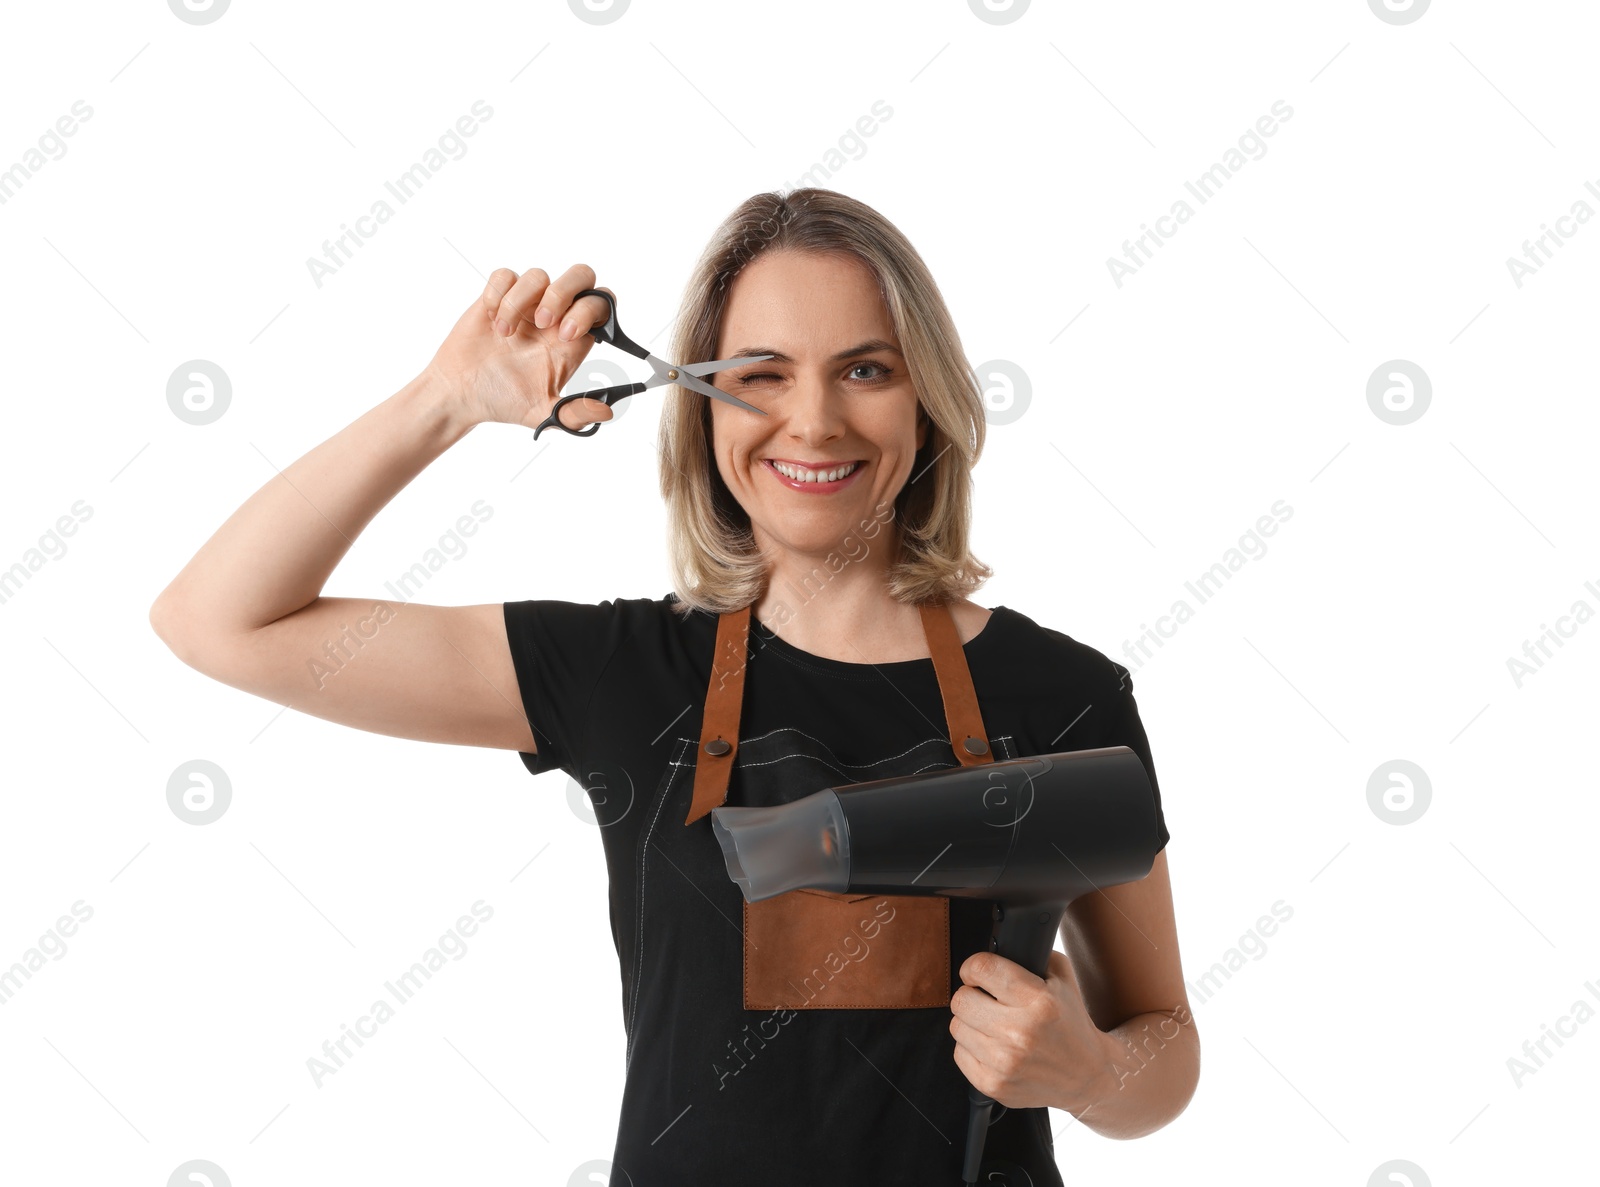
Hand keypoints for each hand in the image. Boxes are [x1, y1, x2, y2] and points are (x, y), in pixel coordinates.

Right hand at [423, 262, 617, 433]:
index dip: (590, 312)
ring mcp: (525, 305)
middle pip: (581, 276)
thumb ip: (575, 414)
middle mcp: (553, 317)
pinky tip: (491, 320)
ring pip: (538, 275)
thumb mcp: (543, 413)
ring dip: (521, 302)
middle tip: (544, 322)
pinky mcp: (497, 297)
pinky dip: (498, 294)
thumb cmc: (504, 401)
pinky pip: (504, 275)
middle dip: (565, 292)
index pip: (601, 306)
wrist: (462, 395)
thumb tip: (606, 412)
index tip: (567, 335)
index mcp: (571, 340)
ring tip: (505, 334)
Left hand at [948, 949, 1113, 1113]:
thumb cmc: (1071, 1024)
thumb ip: (1032, 955)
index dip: (974, 966)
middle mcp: (1021, 1032)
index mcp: (1039, 1001)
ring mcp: (1006, 1062)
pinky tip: (994, 1047)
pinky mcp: (994, 1085)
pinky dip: (972, 1048)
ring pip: (956, 1026)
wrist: (1087, 1076)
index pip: (982, 968)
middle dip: (971, 995)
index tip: (977, 972)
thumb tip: (998, 944)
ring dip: (971, 1023)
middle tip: (987, 1001)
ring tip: (993, 1026)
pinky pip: (959, 1053)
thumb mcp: (1063, 980)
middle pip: (961, 999)